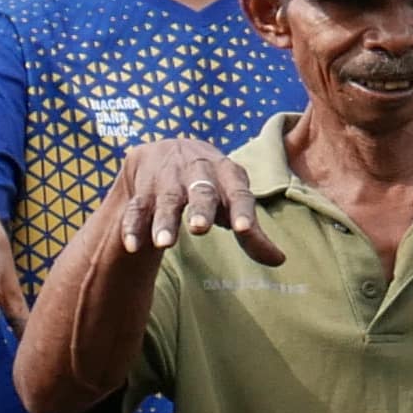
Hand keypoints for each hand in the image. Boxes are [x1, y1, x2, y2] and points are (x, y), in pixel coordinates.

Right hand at [100, 136, 284, 266]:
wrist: (167, 151)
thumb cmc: (213, 185)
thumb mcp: (233, 200)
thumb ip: (252, 232)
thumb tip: (279, 261)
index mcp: (228, 174)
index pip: (239, 193)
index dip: (242, 210)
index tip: (243, 229)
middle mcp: (198, 173)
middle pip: (201, 191)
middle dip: (200, 209)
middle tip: (199, 228)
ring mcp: (167, 180)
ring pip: (166, 200)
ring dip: (164, 221)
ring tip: (164, 243)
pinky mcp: (141, 191)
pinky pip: (135, 208)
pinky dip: (133, 226)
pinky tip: (133, 246)